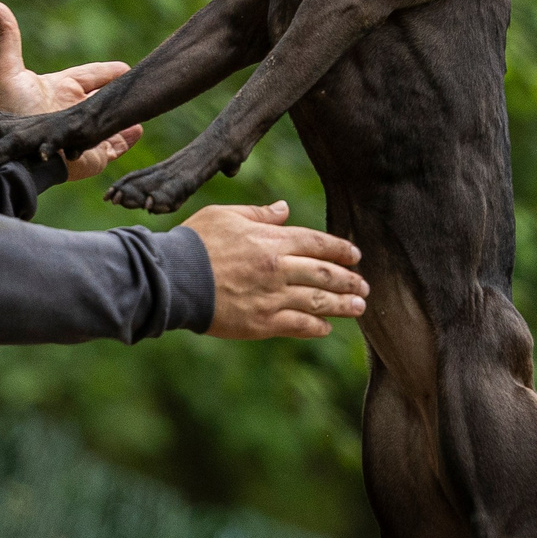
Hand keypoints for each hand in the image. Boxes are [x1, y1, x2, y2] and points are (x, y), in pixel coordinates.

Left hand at [0, 0, 140, 181]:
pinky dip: (127, 137)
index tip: (124, 69)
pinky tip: (138, 129)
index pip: (89, 76)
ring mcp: (83, 134)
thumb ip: (7, 38)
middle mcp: (72, 111)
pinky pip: (115, 145)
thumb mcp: (8, 73)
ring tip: (142, 106)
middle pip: (103, 97)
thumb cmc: (13, 115)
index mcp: (60, 90)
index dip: (106, 72)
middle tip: (140, 82)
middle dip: (119, 92)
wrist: (16, 157)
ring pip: (110, 120)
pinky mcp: (92, 156)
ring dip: (125, 114)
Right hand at [182, 201, 368, 338]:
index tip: (355, 256)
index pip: (317, 243)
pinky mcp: (261, 323)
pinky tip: (326, 327)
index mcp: (271, 241)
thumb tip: (285, 209)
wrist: (172, 279)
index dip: (340, 250)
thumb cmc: (195, 243)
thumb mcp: (226, 216)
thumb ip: (260, 214)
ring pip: (318, 302)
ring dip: (342, 305)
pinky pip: (297, 325)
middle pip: (325, 274)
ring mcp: (272, 298)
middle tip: (364, 286)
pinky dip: (315, 326)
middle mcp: (278, 269)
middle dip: (349, 280)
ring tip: (359, 308)